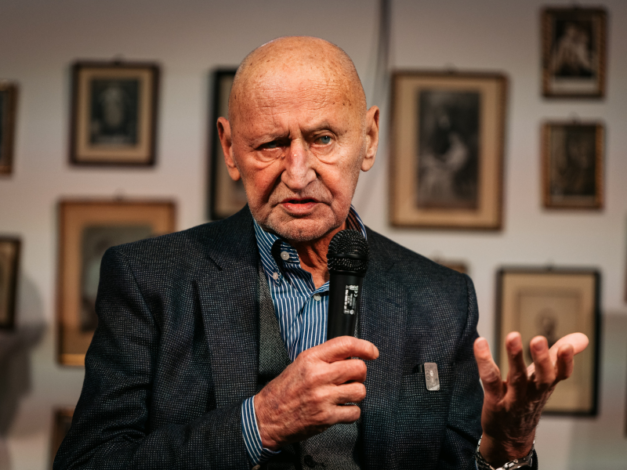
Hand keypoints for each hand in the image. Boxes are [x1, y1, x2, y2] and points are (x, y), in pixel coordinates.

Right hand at [254, 336, 378, 449]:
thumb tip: (351, 354)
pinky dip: (351, 412)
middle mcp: (318, 375)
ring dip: (356, 394)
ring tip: (344, 396)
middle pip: (359, 368)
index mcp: (311, 358)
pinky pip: (355, 412)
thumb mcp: (300, 364)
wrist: (266, 417)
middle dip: (359, 374)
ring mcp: (323, 397)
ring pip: (360, 391)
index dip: (365, 347)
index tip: (372, 352)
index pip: (346, 344)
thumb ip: (324, 358)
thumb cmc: (284, 390)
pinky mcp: (326, 417)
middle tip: (351, 379)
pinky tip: (340, 410)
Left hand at [473, 332, 588, 466]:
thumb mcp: (544, 379)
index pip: (561, 375)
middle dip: (542, 360)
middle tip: (538, 340)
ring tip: (513, 337)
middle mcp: (533, 394)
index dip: (565, 362)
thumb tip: (582, 337)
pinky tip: (480, 343)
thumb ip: (557, 356)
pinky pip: (490, 380)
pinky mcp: (494, 401)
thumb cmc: (528, 401)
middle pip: (542, 378)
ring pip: (517, 379)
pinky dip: (484, 361)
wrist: (509, 436)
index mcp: (546, 385)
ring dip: (515, 358)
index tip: (566, 347)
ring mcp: (513, 399)